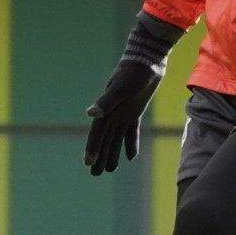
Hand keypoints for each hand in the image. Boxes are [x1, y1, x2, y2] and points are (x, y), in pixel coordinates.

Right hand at [82, 56, 162, 175]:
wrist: (147, 59)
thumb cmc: (134, 73)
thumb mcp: (121, 88)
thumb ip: (106, 102)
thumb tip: (90, 114)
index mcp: (107, 109)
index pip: (97, 133)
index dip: (92, 148)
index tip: (88, 164)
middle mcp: (112, 113)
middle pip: (104, 139)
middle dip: (99, 156)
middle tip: (95, 175)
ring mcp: (123, 113)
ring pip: (116, 138)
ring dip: (112, 153)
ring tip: (109, 170)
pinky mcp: (135, 111)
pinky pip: (131, 131)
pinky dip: (130, 143)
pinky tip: (132, 157)